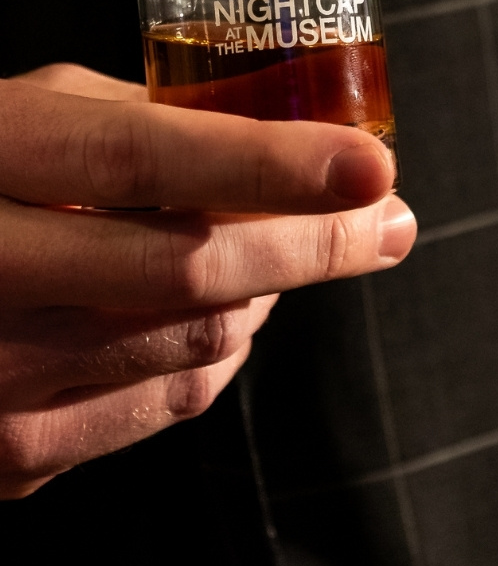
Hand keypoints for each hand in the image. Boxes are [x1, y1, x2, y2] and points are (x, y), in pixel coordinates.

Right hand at [0, 63, 414, 497]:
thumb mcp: (27, 111)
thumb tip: (278, 135)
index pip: (145, 158)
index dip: (270, 165)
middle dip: (316, 245)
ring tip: (297, 250)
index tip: (373, 168)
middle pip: (189, 269)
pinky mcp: (8, 454)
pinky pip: (165, 403)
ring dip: (273, 293)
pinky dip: (222, 353)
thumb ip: (138, 120)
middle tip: (390, 221)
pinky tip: (231, 311)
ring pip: (193, 343)